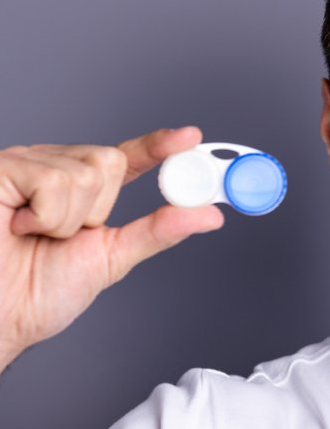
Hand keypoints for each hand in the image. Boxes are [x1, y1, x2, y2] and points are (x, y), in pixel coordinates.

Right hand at [0, 126, 222, 371]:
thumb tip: (210, 215)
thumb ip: (158, 231)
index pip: (126, 159)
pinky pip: (54, 181)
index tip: (190, 136)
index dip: (158, 146)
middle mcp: (55, 169)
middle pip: (110, 161)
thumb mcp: (112, 258)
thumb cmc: (39, 292)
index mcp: (80, 189)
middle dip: (97, 210)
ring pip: (87, 172)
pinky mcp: (3, 168)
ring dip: (67, 220)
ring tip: (34, 234)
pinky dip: (44, 216)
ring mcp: (27, 165)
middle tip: (62, 236)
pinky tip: (18, 225)